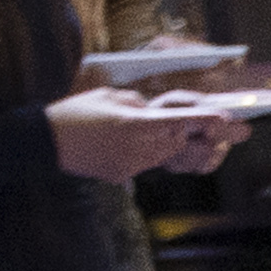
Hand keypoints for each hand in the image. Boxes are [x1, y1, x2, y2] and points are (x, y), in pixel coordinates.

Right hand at [50, 91, 242, 179]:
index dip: (204, 120)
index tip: (224, 118)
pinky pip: (143, 164)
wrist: (46, 141)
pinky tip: (114, 145)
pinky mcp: (123, 175)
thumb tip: (153, 110)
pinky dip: (138, 154)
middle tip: (159, 121)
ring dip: (157, 142)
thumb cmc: (76, 113)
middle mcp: (138, 145)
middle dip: (176, 132)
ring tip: (127, 132)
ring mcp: (132, 164)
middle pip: (176, 141)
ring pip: (162, 154)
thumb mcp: (108, 96)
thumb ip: (137, 102)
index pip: (179, 121)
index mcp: (135, 122)